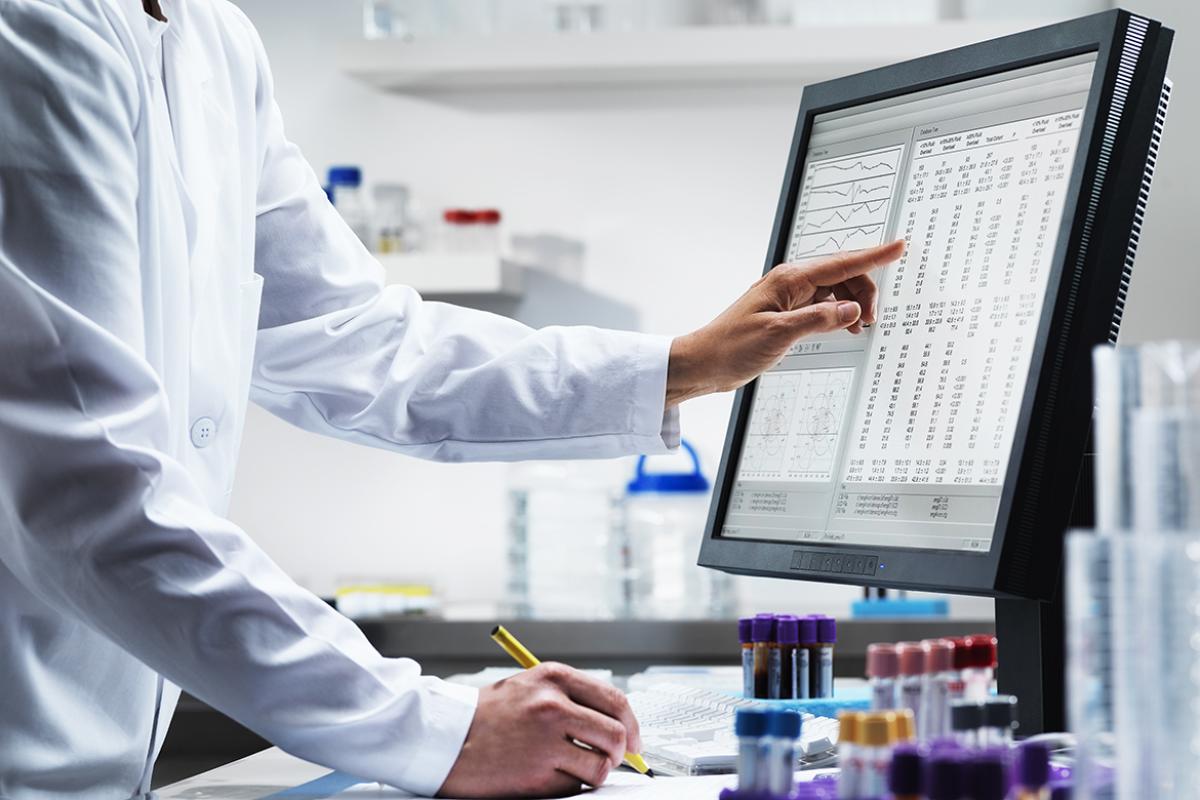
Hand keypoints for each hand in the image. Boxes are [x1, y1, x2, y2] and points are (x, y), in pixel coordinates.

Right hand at [438, 662, 640, 797]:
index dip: (632, 724)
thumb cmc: (488, 714)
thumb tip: (617, 723)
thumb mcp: (529, 687)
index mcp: (554, 678)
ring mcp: (544, 742)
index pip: (615, 700)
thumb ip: (571, 698)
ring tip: (573, 766)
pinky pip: (574, 785)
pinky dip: (569, 784)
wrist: (443, 737)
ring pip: (600, 765)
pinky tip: (548, 774)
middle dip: (620, 753)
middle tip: (610, 759)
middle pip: (616, 735)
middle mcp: (552, 706)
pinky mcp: (536, 775)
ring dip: (594, 771)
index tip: (634, 740)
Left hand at [665, 240, 903, 406]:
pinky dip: (837, 315)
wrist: (704, 363)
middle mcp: (790, 283)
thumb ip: (819, 320)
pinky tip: (842, 329)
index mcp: (789, 280)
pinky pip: (822, 306)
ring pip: (834, 291)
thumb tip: (852, 311)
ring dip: (851, 306)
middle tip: (871, 321)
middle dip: (864, 293)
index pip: (841, 263)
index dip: (874, 256)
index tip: (899, 247)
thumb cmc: (732, 347)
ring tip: (858, 329)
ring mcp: (788, 298)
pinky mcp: (786, 314)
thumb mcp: (779, 335)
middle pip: (842, 276)